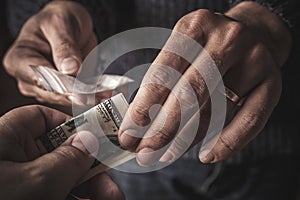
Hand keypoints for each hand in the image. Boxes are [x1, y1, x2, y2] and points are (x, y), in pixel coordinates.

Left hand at [0, 105, 123, 199]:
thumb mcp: (36, 180)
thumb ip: (68, 158)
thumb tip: (89, 140)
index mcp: (7, 137)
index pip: (44, 120)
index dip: (73, 128)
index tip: (98, 144)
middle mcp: (11, 157)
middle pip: (60, 155)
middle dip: (90, 172)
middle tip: (113, 189)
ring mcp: (17, 181)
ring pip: (59, 179)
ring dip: (87, 190)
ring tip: (110, 199)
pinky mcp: (23, 194)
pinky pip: (51, 194)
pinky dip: (72, 199)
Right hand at [3, 1, 96, 104]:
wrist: (70, 24)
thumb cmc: (58, 20)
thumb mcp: (59, 24)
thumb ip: (64, 46)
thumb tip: (70, 69)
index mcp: (19, 60)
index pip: (38, 78)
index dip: (60, 87)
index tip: (79, 92)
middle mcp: (29, 79)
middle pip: (52, 94)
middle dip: (76, 96)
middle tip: (97, 96)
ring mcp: (46, 88)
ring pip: (66, 100)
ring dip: (87, 98)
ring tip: (104, 95)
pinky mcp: (63, 92)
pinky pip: (78, 98)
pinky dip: (92, 96)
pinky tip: (104, 94)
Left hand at [118, 2, 291, 164]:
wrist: (254, 33)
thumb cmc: (208, 46)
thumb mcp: (183, 50)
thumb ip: (164, 81)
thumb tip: (140, 122)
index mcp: (194, 27)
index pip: (164, 73)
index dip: (143, 108)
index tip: (128, 134)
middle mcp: (225, 39)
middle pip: (189, 93)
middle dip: (162, 129)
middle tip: (144, 152)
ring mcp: (253, 59)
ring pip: (214, 110)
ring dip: (185, 140)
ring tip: (164, 155)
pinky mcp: (271, 82)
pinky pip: (249, 120)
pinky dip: (227, 142)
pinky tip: (207, 155)